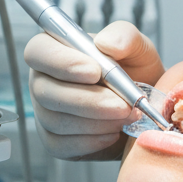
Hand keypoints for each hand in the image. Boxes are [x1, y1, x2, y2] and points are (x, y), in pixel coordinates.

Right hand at [25, 21, 164, 160]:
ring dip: (96, 122)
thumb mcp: (138, 48)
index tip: (94, 72)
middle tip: (123, 105)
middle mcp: (43, 80)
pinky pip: (62, 145)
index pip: (38, 51)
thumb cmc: (135, 72)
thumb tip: (105, 43)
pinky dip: (93, 141)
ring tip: (126, 117)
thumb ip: (124, 36)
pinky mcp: (54, 141)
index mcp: (56, 50)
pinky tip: (113, 132)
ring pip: (56, 120)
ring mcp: (44, 112)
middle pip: (46, 91)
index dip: (61, 62)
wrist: (144, 108)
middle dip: (88, 100)